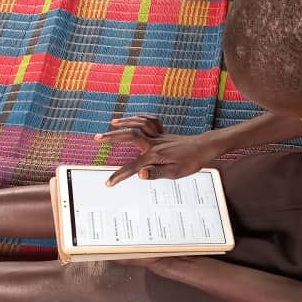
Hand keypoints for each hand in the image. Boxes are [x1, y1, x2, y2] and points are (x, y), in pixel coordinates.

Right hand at [94, 116, 222, 184]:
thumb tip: (140, 174)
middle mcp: (154, 143)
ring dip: (125, 122)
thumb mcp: (174, 173)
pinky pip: (150, 121)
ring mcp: (158, 135)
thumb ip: (155, 173)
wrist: (204, 149)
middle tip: (97, 138)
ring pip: (139, 124)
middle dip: (112, 137)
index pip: (132, 167)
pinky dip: (140, 117)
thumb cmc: (190, 162)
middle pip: (130, 135)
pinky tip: (133, 118)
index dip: (119, 176)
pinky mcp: (163, 132)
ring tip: (112, 123)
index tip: (109, 183)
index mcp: (154, 155)